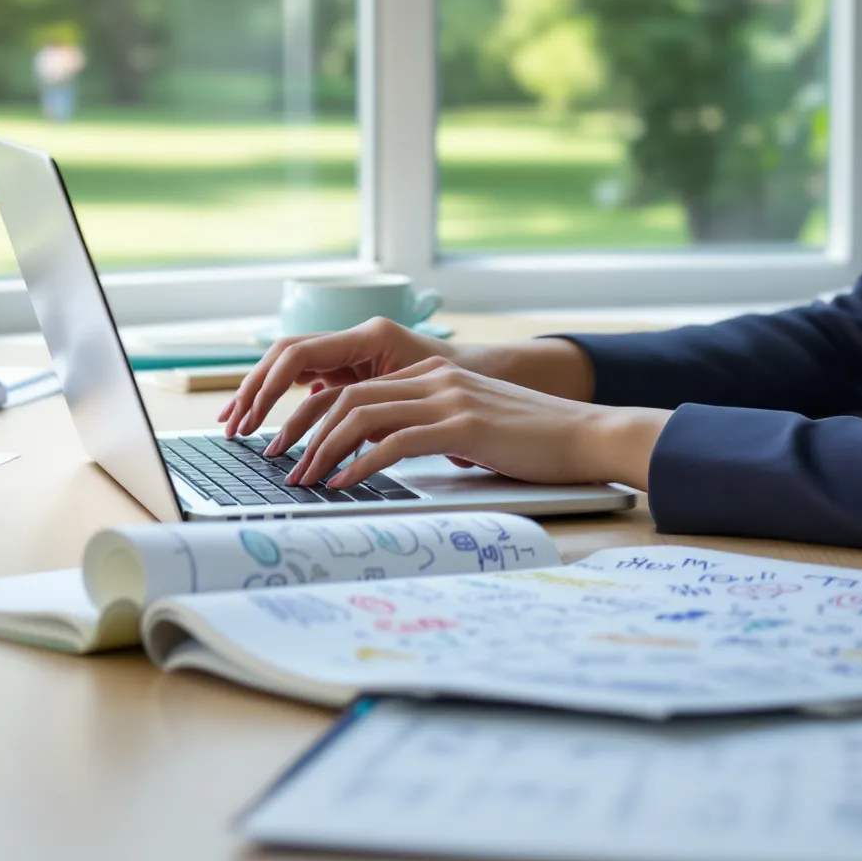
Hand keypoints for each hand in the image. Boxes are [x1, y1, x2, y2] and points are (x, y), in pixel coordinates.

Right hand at [217, 318, 453, 437]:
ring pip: (289, 368)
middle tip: (232, 426)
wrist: (485, 374)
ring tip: (235, 426)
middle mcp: (354, 339)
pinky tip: (261, 422)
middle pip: (284, 356)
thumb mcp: (423, 397)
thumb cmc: (463, 383)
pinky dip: (281, 400)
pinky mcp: (349, 369)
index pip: (299, 353)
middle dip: (253, 390)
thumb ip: (385, 412)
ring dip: (259, 395)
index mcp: (369, 337)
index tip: (252, 418)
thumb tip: (357, 439)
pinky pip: (305, 380)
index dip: (269, 385)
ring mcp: (349, 352)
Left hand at [218, 321, 601, 440]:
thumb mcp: (473, 425)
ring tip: (302, 477)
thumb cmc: (532, 441)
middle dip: (302, 428)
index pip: (354, 386)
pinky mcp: (462, 425)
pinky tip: (343, 485)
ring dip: (322, 449)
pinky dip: (360, 464)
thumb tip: (388, 454)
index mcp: (432, 375)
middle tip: (276, 460)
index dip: (312, 412)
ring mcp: (447, 398)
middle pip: (346, 394)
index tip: (288, 441)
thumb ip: (432, 429)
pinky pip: (394, 441)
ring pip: (361, 414)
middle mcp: (434, 379)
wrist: (584, 435)